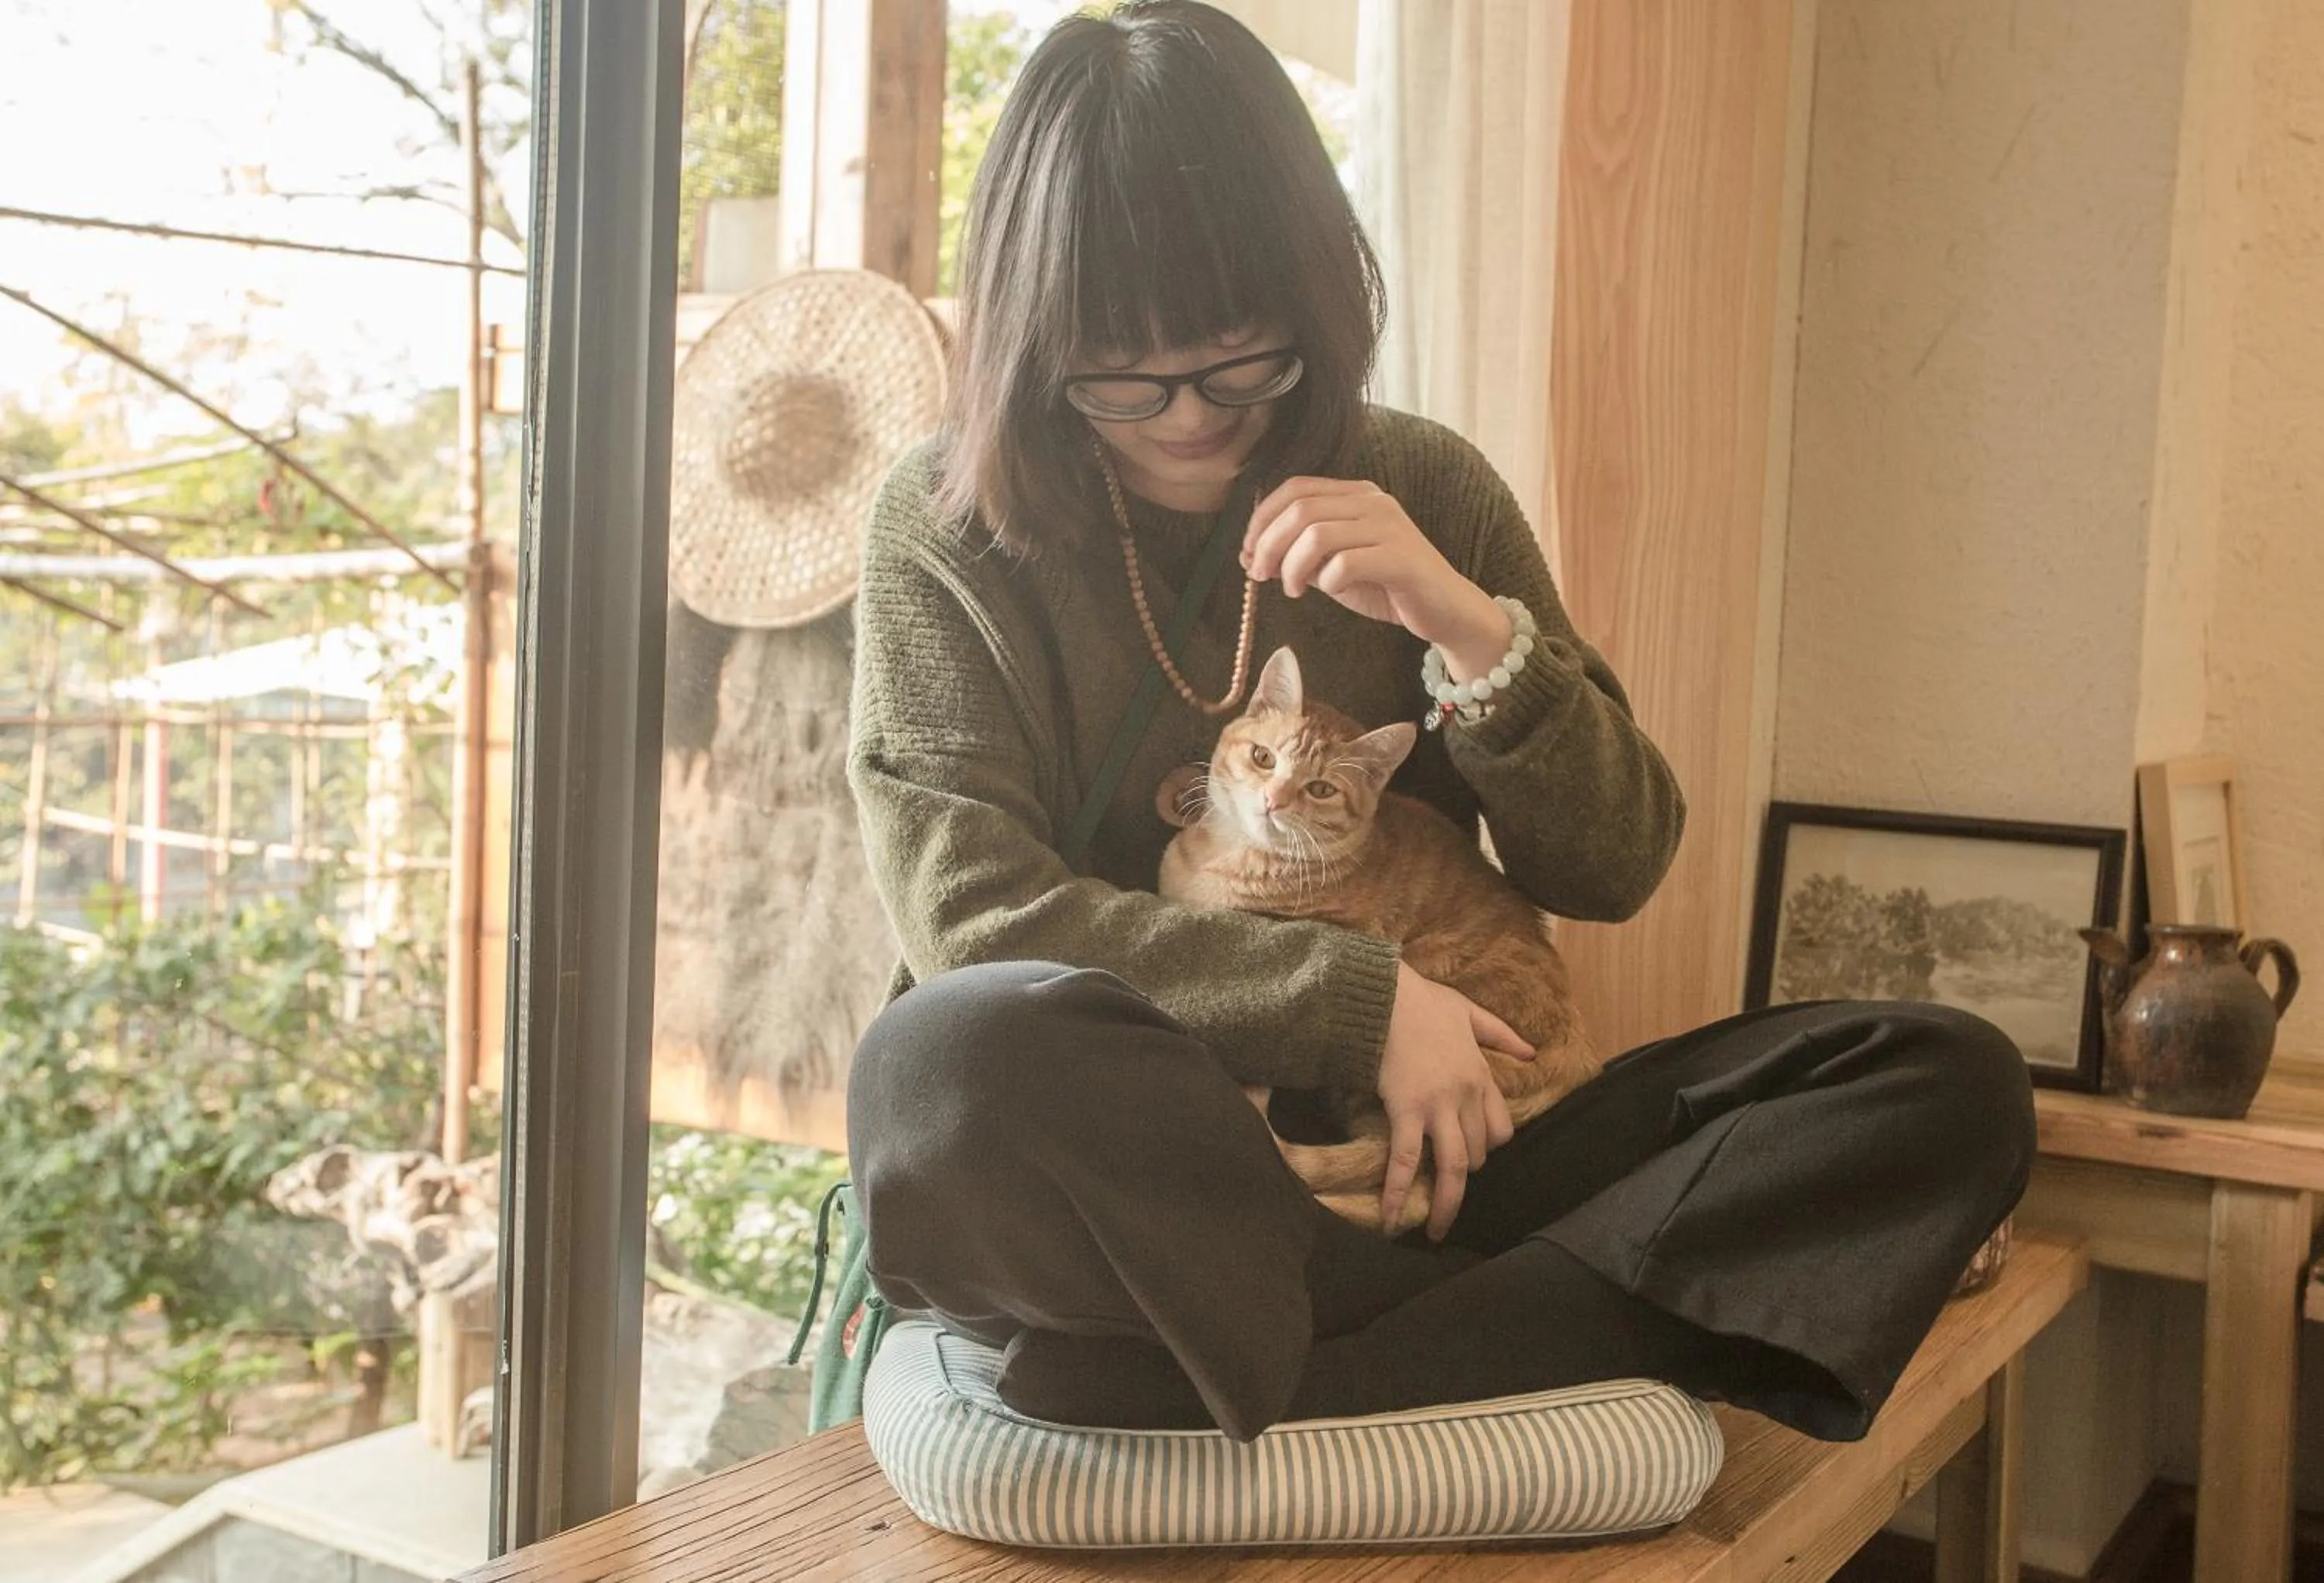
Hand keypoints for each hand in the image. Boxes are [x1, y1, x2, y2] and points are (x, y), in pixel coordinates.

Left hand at [1243, 478, 1512, 678]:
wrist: (1445, 610)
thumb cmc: (1388, 587)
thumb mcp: (1335, 567)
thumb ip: (1300, 556)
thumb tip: (1251, 555)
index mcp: (1356, 494)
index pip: (1295, 489)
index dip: (1262, 518)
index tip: (1247, 551)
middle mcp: (1373, 501)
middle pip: (1300, 510)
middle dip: (1268, 545)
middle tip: (1259, 575)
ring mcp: (1389, 527)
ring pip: (1317, 534)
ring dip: (1291, 566)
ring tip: (1292, 590)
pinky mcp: (1401, 558)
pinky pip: (1344, 563)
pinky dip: (1324, 580)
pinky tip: (1325, 591)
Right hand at [1377, 962, 1527, 1240]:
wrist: (1386, 996)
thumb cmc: (1423, 1001)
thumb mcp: (1471, 1013)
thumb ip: (1502, 1035)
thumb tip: (1532, 1052)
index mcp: (1481, 1076)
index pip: (1500, 1128)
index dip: (1489, 1147)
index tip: (1473, 1154)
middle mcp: (1466, 1097)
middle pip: (1477, 1153)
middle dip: (1463, 1174)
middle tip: (1444, 1189)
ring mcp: (1437, 1107)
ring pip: (1452, 1167)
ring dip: (1446, 1204)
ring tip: (1437, 1231)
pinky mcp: (1406, 1111)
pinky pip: (1405, 1160)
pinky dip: (1399, 1192)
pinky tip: (1392, 1219)